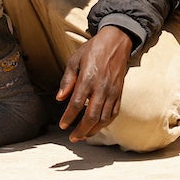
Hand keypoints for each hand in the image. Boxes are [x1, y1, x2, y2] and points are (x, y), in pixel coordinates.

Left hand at [56, 26, 132, 142]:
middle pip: (92, 116)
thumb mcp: (74, 60)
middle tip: (73, 138)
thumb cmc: (93, 49)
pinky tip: (98, 127)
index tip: (62, 125)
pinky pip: (114, 113)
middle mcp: (102, 87)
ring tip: (83, 136)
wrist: (116, 42)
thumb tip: (60, 98)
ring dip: (93, 130)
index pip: (77, 104)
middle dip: (82, 130)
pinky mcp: (119, 93)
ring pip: (104, 118)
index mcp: (88, 78)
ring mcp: (113, 91)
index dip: (69, 117)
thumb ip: (67, 80)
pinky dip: (106, 123)